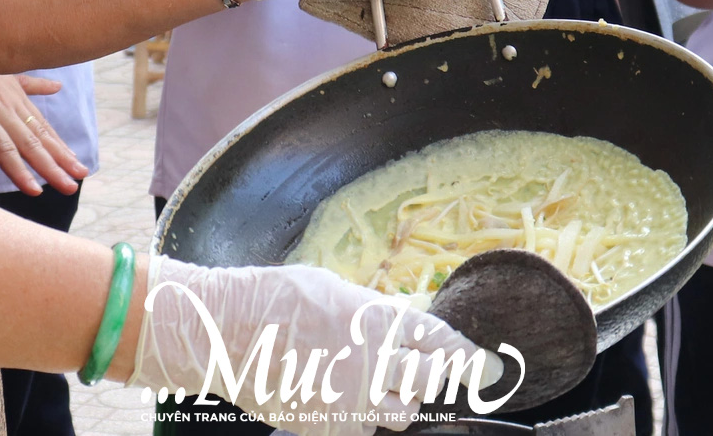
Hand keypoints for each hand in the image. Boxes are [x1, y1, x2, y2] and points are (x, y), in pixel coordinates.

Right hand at [0, 75, 86, 195]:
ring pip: (29, 147)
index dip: (59, 145)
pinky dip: (19, 171)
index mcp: (15, 98)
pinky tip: (33, 188)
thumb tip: (58, 86)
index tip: (76, 163)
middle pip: (40, 139)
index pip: (42, 127)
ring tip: (68, 187)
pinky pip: (4, 151)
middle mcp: (10, 107)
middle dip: (62, 161)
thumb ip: (30, 83)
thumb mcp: (3, 72)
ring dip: (49, 169)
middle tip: (80, 178)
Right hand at [133, 259, 493, 431]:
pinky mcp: (332, 426)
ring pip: (404, 414)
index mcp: (381, 319)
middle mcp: (376, 361)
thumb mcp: (336, 290)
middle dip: (434, 377)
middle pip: (431, 381)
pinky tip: (339, 399)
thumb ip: (375, 312)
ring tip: (372, 384)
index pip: (442, 342)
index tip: (484, 366)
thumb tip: (403, 324)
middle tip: (426, 374)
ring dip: (398, 401)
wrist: (228, 331)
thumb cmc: (279, 299)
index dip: (466, 356)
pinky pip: (366, 430)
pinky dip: (362, 419)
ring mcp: (355, 399)